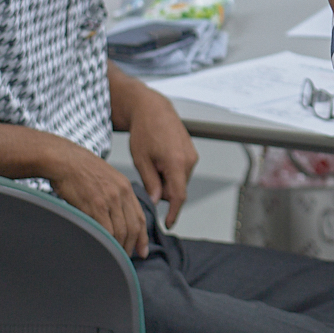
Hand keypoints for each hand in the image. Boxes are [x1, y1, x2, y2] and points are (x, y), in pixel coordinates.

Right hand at [45, 142, 150, 257]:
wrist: (64, 159)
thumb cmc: (80, 169)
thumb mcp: (106, 178)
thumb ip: (115, 196)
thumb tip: (116, 218)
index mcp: (126, 187)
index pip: (140, 217)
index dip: (142, 237)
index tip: (142, 251)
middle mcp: (121, 193)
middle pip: (133, 227)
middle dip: (131, 246)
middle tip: (126, 258)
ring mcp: (109, 199)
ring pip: (120, 231)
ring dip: (118, 247)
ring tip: (113, 256)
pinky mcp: (94, 204)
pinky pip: (104, 229)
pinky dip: (106, 242)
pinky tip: (103, 248)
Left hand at [126, 89, 197, 229]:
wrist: (153, 109)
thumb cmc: (145, 130)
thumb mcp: (141, 160)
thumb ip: (150, 182)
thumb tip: (155, 201)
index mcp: (176, 162)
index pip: (178, 196)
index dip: (173, 212)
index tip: (167, 224)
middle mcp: (189, 160)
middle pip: (177, 188)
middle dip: (163, 191)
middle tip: (147, 178)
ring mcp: (192, 156)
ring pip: (179, 180)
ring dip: (166, 180)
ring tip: (151, 163)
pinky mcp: (191, 152)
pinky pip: (182, 170)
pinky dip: (170, 172)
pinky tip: (158, 159)